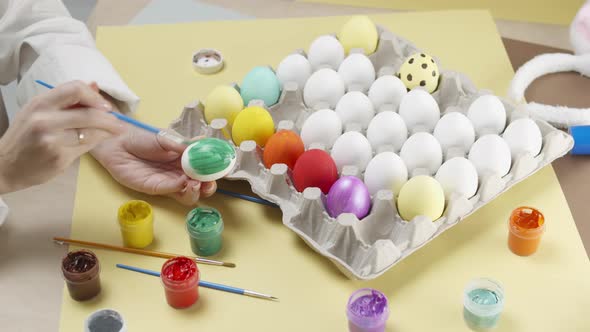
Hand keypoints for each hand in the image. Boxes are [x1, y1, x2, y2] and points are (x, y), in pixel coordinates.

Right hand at [0, 81, 124, 193]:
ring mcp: (51, 140)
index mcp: (40, 103)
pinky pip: (86, 147)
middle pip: (89, 113)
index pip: (75, 89)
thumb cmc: (25, 136)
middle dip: (110, 118)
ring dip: (107, 131)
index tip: (105, 105)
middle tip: (119, 122)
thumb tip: (95, 85)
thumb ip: (66, 100)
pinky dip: (96, 142)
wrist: (5, 166)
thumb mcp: (39, 112)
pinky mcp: (59, 157)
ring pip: (91, 132)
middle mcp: (44, 120)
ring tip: (114, 131)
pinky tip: (98, 141)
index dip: (95, 96)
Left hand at [91, 126, 216, 204]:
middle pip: (201, 186)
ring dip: (196, 192)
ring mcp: (169, 183)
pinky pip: (172, 192)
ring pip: (189, 195)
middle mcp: (181, 173)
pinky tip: (182, 182)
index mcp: (187, 160)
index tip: (221, 168)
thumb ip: (183, 143)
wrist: (118, 144)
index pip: (206, 169)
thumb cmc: (143, 139)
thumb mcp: (166, 137)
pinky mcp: (156, 189)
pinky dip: (180, 188)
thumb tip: (204, 140)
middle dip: (209, 186)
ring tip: (196, 184)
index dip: (215, 171)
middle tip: (209, 182)